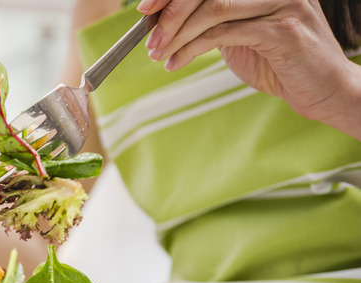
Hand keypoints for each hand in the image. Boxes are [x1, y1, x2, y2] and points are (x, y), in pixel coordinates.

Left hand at [138, 0, 360, 131]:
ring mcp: (282, 4)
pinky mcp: (283, 31)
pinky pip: (224, 33)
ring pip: (213, 10)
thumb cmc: (277, 63)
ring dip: (178, 34)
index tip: (145, 8)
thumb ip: (208, 22)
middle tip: (149, 38)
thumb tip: (162, 19)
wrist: (321, 90)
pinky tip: (177, 63)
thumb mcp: (236, 36)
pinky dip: (193, 49)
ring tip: (160, 55)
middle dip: (170, 12)